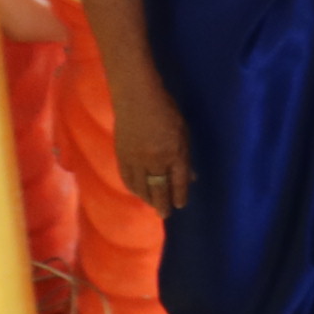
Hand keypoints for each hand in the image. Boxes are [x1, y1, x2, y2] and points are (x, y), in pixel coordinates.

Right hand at [113, 83, 192, 213]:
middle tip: (165, 214)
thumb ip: (186, 156)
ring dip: (148, 198)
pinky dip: (133, 188)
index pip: (178, 181)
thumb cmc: (166, 111)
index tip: (180, 205)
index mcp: (174, 152)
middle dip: (163, 204)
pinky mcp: (121, 156)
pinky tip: (138, 193)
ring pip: (142, 187)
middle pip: (159, 188)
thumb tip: (192, 178)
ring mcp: (136, 159)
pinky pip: (127, 179)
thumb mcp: (183, 132)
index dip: (179, 195)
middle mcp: (155, 159)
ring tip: (153, 206)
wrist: (136, 98)